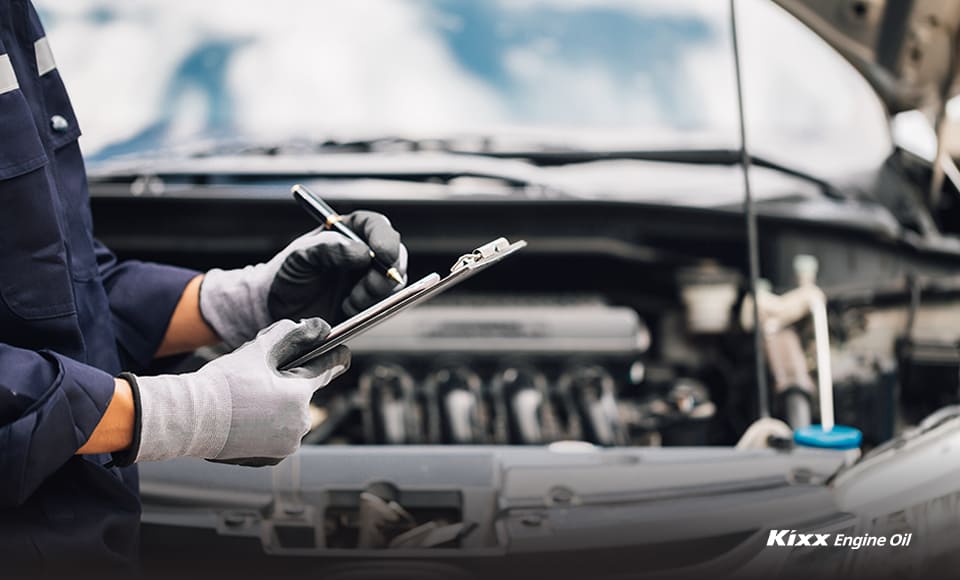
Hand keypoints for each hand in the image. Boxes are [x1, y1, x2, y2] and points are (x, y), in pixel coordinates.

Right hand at [130, 318, 348, 463]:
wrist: (189, 420)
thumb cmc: (222, 385)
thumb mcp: (258, 350)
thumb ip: (292, 334)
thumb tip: (318, 327)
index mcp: (299, 395)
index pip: (328, 369)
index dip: (335, 356)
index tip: (341, 352)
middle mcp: (299, 424)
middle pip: (303, 394)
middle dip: (289, 384)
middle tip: (261, 379)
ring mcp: (286, 445)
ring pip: (290, 416)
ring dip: (278, 407)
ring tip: (249, 401)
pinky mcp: (270, 459)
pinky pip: (277, 436)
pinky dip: (266, 428)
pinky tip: (245, 420)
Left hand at [199, 211, 407, 347]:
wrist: (275, 311)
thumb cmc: (285, 276)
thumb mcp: (299, 258)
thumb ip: (327, 249)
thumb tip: (362, 251)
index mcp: (346, 232)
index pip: (376, 226)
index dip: (385, 238)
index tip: (384, 254)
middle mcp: (363, 252)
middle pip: (395, 254)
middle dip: (385, 273)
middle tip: (366, 289)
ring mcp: (368, 277)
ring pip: (394, 282)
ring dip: (375, 294)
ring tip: (348, 302)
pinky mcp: (369, 302)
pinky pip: (386, 304)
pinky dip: (371, 309)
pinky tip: (348, 310)